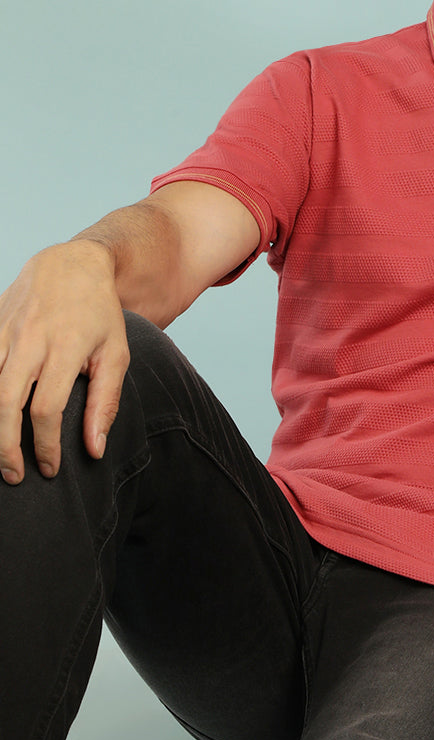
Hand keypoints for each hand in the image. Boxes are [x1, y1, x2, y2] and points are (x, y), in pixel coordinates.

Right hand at [0, 241, 128, 483]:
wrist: (71, 264)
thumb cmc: (98, 314)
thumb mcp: (115, 354)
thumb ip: (105, 402)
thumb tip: (94, 448)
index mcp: (65, 348)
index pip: (46, 409)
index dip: (45, 445)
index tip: (50, 468)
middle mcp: (30, 340)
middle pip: (5, 402)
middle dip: (5, 446)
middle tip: (14, 475)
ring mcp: (4, 331)